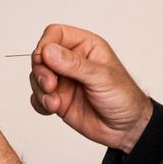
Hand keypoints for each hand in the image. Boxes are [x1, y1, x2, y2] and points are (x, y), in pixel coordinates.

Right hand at [31, 24, 152, 153]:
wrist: (126, 129)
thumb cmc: (124, 98)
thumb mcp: (102, 77)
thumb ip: (74, 64)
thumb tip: (48, 51)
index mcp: (85, 47)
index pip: (55, 34)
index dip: (45, 44)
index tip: (44, 59)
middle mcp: (71, 62)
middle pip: (40, 56)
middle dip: (41, 72)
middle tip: (50, 86)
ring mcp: (63, 81)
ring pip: (37, 77)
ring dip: (40, 90)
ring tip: (54, 103)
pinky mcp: (57, 99)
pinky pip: (37, 97)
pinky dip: (40, 103)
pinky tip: (53, 109)